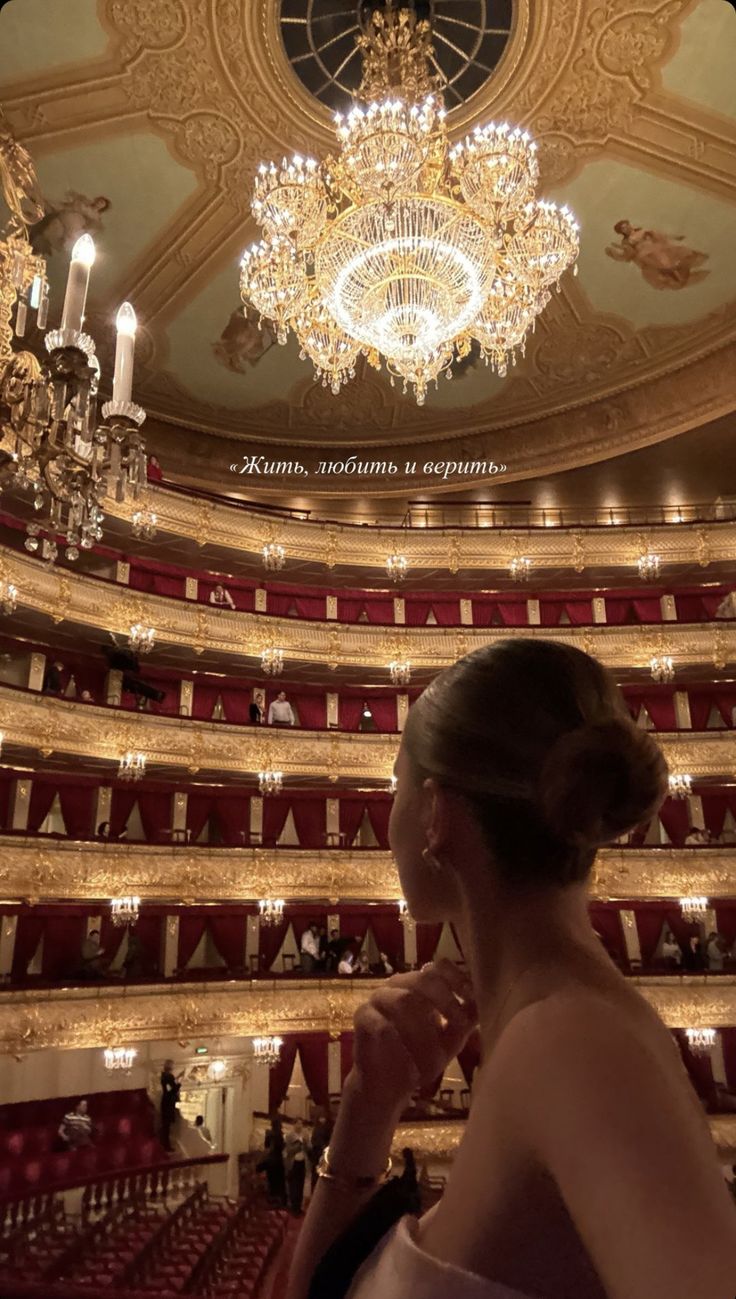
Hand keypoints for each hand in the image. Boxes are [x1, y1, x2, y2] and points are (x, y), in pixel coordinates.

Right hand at [350, 960, 476, 1108]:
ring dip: (425, 1032)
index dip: (457, 979)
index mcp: (419, 984)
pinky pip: (383, 1025)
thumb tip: (483, 1000)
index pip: (439, 967)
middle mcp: (398, 985)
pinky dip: (401, 1047)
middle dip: (446, 1001)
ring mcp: (378, 998)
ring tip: (436, 1060)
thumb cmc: (421, 1057)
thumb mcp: (451, 1039)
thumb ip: (466, 1019)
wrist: (390, 1085)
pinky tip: (412, 1068)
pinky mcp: (362, 1017)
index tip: (471, 999)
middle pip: (423, 978)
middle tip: (460, 1024)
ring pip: (404, 1000)